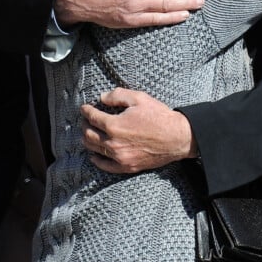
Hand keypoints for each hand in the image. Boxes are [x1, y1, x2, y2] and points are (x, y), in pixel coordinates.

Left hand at [81, 88, 196, 172]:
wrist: (177, 137)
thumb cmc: (159, 116)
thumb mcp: (139, 98)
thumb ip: (117, 95)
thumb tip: (102, 98)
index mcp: (114, 125)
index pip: (92, 117)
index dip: (86, 111)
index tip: (85, 108)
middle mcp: (113, 143)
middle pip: (89, 135)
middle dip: (84, 125)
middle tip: (85, 120)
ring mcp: (120, 157)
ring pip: (94, 149)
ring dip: (87, 140)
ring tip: (87, 134)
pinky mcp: (127, 166)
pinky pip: (106, 166)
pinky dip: (97, 160)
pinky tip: (94, 156)